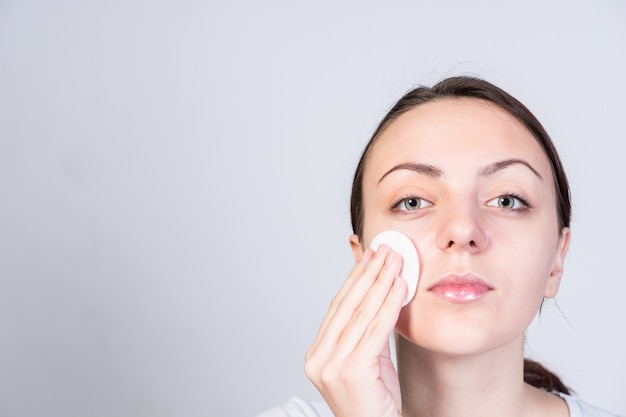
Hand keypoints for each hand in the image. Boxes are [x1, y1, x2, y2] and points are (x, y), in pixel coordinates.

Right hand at [304, 246, 406, 416]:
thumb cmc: (375, 401)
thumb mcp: (367, 359)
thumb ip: (365, 330)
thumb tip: (377, 292)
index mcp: (317, 354)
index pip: (338, 307)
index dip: (355, 279)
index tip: (369, 257)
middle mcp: (318, 359)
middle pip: (346, 306)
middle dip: (368, 274)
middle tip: (384, 250)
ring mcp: (330, 366)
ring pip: (360, 314)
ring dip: (380, 283)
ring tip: (395, 262)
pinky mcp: (350, 372)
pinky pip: (374, 330)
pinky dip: (388, 305)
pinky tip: (398, 287)